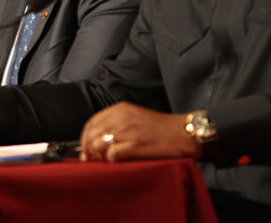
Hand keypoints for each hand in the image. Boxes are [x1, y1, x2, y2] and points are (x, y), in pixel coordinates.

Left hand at [79, 102, 200, 162]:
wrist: (184, 133)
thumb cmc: (162, 129)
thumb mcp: (135, 117)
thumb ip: (115, 124)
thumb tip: (96, 141)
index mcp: (119, 109)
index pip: (91, 123)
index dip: (85, 138)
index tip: (85, 151)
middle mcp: (121, 117)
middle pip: (91, 134)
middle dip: (89, 150)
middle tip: (95, 160)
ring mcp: (128, 130)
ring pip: (97, 144)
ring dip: (99, 156)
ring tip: (108, 161)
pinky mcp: (135, 145)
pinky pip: (111, 154)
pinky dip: (111, 161)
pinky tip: (119, 162)